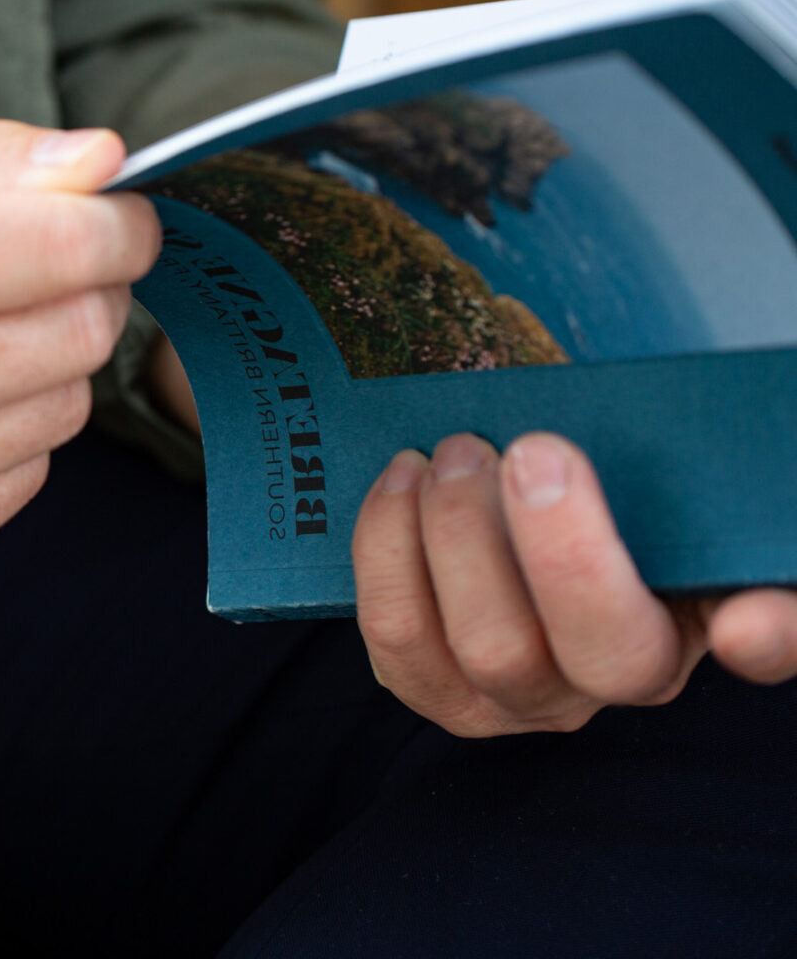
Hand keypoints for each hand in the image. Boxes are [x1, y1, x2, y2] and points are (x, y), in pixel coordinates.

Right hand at [0, 105, 159, 574]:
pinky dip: (7, 429)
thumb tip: (104, 163)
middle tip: (36, 262)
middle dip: (86, 284)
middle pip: (84, 333)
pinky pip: (24, 479)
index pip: (72, 249)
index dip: (116, 221)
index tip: (110, 213)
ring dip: (44, 359)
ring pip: (66, 409)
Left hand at [353, 431, 796, 736]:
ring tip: (453, 453)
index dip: (769, 640)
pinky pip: (397, 634)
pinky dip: (387, 545)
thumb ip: (698, 486)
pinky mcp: (434, 688)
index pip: (773, 640)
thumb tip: (732, 569)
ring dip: (456, 535)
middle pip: (599, 649)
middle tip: (527, 448)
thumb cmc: (596, 484)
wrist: (502, 506)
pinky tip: (401, 481)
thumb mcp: (658, 476)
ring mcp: (523, 698)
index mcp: (708, 615)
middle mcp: (623, 680)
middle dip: (554, 542)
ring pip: (486, 647)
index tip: (742, 622)